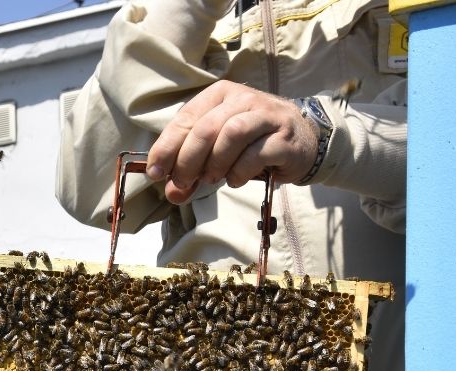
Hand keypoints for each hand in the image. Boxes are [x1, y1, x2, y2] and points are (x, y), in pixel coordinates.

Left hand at [146, 80, 317, 203]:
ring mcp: (267, 116)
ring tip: (211, 178)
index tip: (155, 172)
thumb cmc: (251, 142)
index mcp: (220, 94)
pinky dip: (239, 171)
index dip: (166, 147)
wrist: (300, 141)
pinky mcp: (284, 138)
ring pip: (232, 134)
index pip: (186, 118)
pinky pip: (256, 154)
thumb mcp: (216, 147)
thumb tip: (171, 192)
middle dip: (188, 160)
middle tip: (182, 183)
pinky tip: (235, 179)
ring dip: (215, 162)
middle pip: (206, 128)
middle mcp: (244, 99)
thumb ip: (191, 166)